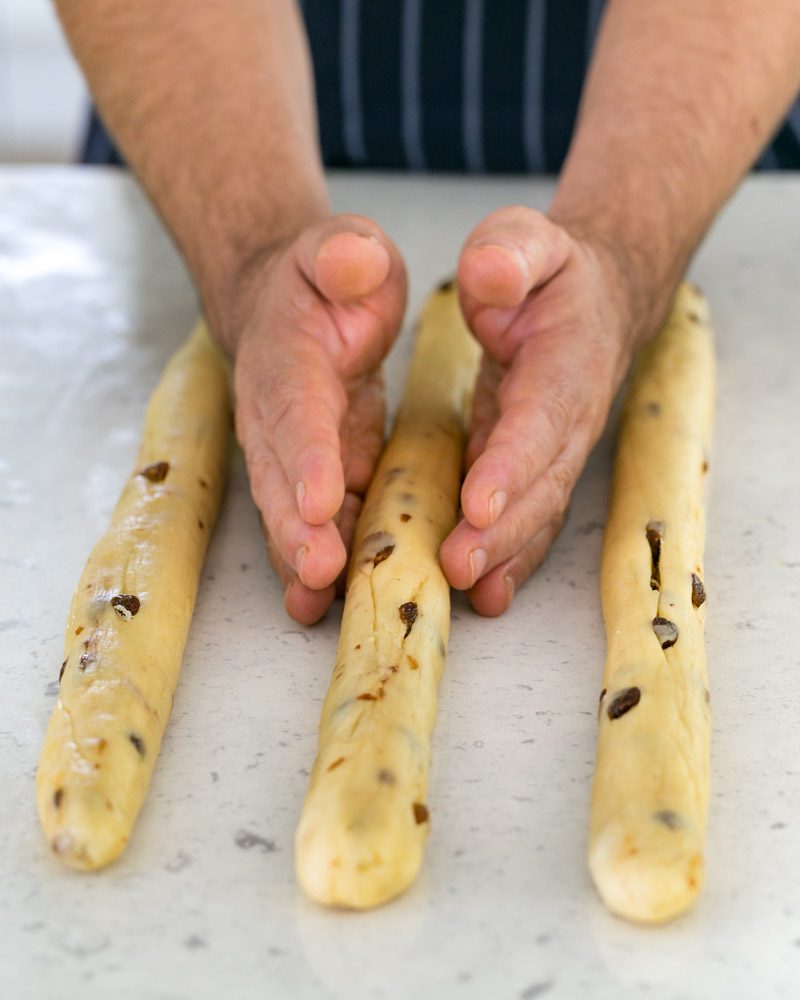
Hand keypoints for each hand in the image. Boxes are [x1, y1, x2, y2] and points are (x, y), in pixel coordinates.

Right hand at [225, 215, 406, 623]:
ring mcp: (291, 452)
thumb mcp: (346, 249)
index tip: (318, 499)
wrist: (290, 307)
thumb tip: (353, 259)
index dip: (306, 454)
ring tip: (315, 602)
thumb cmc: (329, 278)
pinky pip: (311, 521)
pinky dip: (314, 561)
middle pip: (280, 474)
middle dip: (296, 527)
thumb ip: (346, 253)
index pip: (296, 406)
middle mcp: (277, 414)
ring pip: (287, 510)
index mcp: (289, 357)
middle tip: (318, 571)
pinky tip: (321, 601)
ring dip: (301, 557)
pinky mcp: (315, 474)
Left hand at [439, 206, 641, 615]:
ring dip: (505, 554)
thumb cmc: (551, 271)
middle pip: (541, 483)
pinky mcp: (535, 466)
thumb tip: (488, 275)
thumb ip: (509, 251)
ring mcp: (555, 448)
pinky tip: (486, 592)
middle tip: (457, 565)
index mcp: (564, 361)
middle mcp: (568, 416)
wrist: (595, 300)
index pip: (540, 417)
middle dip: (502, 530)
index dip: (512, 461)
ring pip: (538, 512)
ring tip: (468, 590)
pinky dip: (511, 556)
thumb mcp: (525, 238)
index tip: (479, 501)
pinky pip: (529, 518)